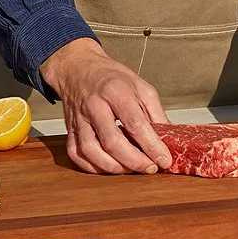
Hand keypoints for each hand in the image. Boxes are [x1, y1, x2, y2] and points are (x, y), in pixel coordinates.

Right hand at [40, 39, 172, 173]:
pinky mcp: (69, 130)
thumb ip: (156, 113)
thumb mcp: (142, 87)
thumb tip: (168, 139)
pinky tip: (110, 167)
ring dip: (114, 167)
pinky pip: (77, 154)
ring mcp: (79, 119)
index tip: (164, 160)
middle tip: (150, 168)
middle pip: (112, 142)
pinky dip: (94, 167)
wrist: (78, 69)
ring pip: (91, 151)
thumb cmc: (112, 78)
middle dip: (135, 161)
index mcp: (115, 91)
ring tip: (132, 169)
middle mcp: (94, 106)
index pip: (135, 124)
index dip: (152, 146)